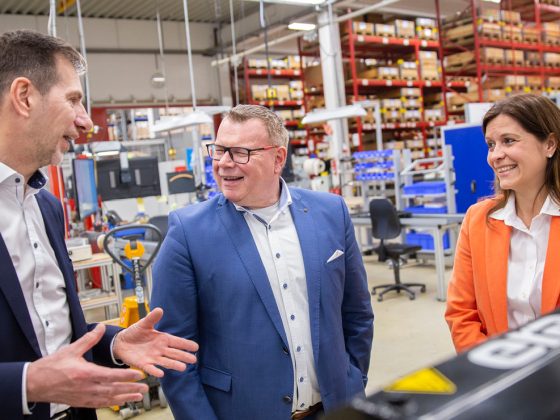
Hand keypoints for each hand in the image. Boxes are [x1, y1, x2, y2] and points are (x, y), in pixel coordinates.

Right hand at [27, 324, 147, 406]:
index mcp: (85, 373)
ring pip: (109, 398)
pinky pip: (100, 404)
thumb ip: (89, 339)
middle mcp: (86, 387)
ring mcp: (84, 397)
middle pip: (113, 389)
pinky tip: (122, 401)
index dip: (126, 375)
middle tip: (145, 387)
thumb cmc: (51, 367)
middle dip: (131, 388)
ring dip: (125, 397)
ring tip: (139, 396)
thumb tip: (101, 327)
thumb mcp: (71, 349)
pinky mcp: (81, 402)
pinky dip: (113, 402)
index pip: (110, 375)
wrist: (35, 383)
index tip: (139, 374)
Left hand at [113, 307, 197, 376]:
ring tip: (183, 368)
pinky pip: (150, 368)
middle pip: (174, 353)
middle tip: (194, 360)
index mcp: (162, 339)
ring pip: (166, 361)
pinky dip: (155, 371)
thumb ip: (152, 318)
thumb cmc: (135, 332)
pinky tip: (161, 374)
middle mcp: (160, 349)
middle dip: (184, 356)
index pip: (177, 342)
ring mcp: (153, 357)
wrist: (121, 342)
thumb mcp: (144, 324)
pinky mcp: (143, 364)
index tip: (196, 348)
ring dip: (174, 365)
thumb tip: (160, 309)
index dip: (186, 344)